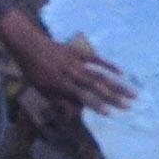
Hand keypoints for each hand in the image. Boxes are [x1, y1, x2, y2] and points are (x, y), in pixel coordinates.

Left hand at [3, 17, 132, 111]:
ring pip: (99, 74)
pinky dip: (108, 64)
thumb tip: (73, 115)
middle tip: (128, 106)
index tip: (110, 113)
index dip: (95, 104)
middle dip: (112, 96)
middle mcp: (70, 72)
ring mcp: (75, 60)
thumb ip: (57, 101)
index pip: (81, 95)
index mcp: (59, 82)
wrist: (27, 43)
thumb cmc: (32, 69)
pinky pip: (95, 58)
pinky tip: (121, 71)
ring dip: (116, 84)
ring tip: (131, 92)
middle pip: (94, 85)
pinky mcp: (77, 51)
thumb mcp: (40, 89)